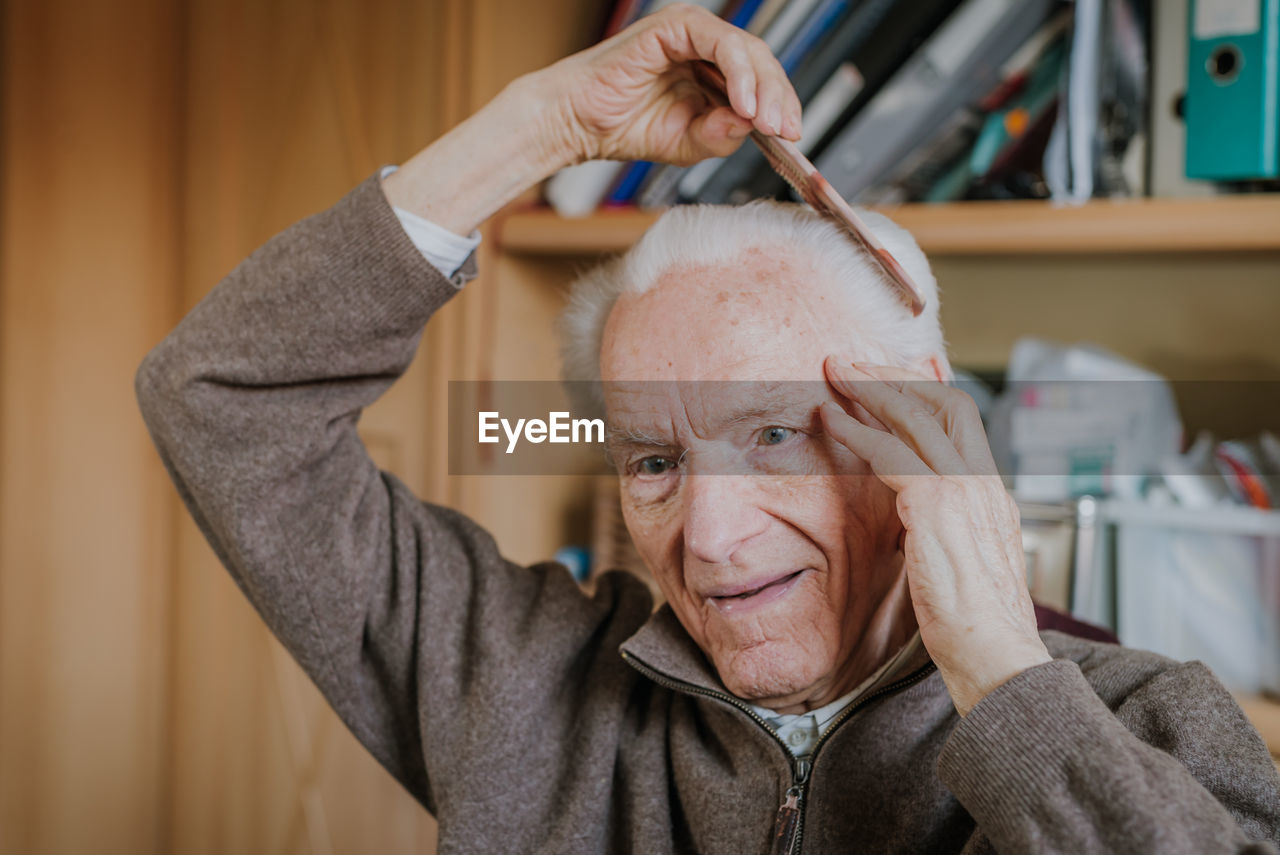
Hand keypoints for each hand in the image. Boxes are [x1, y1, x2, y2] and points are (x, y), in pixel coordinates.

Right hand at [544, 3, 801, 163]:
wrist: (578, 123)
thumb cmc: (624, 128)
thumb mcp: (687, 143)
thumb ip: (722, 135)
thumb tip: (753, 125)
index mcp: (711, 70)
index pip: (761, 82)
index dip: (782, 106)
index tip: (793, 136)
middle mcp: (705, 47)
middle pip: (761, 63)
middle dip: (779, 98)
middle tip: (786, 131)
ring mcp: (691, 33)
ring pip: (747, 51)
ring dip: (763, 88)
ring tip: (766, 122)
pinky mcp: (675, 26)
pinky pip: (720, 43)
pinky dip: (738, 73)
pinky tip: (744, 104)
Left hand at [819, 358, 1051, 715]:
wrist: (997, 658)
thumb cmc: (976, 627)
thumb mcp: (960, 564)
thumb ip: (940, 530)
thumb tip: (911, 516)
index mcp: (992, 495)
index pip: (962, 421)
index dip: (922, 392)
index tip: (886, 380)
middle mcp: (984, 483)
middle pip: (943, 401)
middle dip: (894, 375)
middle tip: (852, 362)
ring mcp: (965, 490)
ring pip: (916, 415)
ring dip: (870, 388)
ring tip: (834, 373)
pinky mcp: (936, 506)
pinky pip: (891, 452)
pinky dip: (858, 431)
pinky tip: (832, 423)